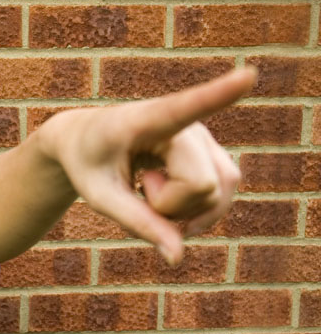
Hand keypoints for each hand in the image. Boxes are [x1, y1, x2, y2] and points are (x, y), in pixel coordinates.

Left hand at [37, 67, 256, 264]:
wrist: (86, 141)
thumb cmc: (88, 163)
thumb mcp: (100, 197)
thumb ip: (137, 223)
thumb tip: (177, 257)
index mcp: (146, 121)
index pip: (186, 108)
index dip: (219, 95)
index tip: (248, 76)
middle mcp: (186, 123)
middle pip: (202, 186)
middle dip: (169, 207)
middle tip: (139, 188)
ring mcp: (204, 139)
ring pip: (218, 194)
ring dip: (183, 212)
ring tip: (149, 190)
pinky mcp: (214, 155)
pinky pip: (222, 197)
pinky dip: (195, 214)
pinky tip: (168, 202)